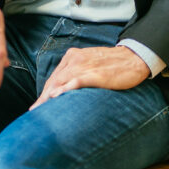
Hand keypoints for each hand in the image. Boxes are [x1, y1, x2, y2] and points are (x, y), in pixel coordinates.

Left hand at [29, 46, 149, 109]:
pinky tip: (56, 96)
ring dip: (48, 96)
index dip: (45, 92)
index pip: (55, 77)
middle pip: (54, 80)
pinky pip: (76, 81)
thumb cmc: (113, 64)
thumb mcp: (90, 63)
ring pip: (61, 81)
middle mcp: (74, 59)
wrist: (133, 58)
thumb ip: (77, 72)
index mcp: (72, 56)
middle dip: (43, 97)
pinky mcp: (95, 74)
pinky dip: (65, 88)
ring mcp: (84, 66)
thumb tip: (67, 88)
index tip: (38, 105)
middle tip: (34, 111)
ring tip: (40, 110)